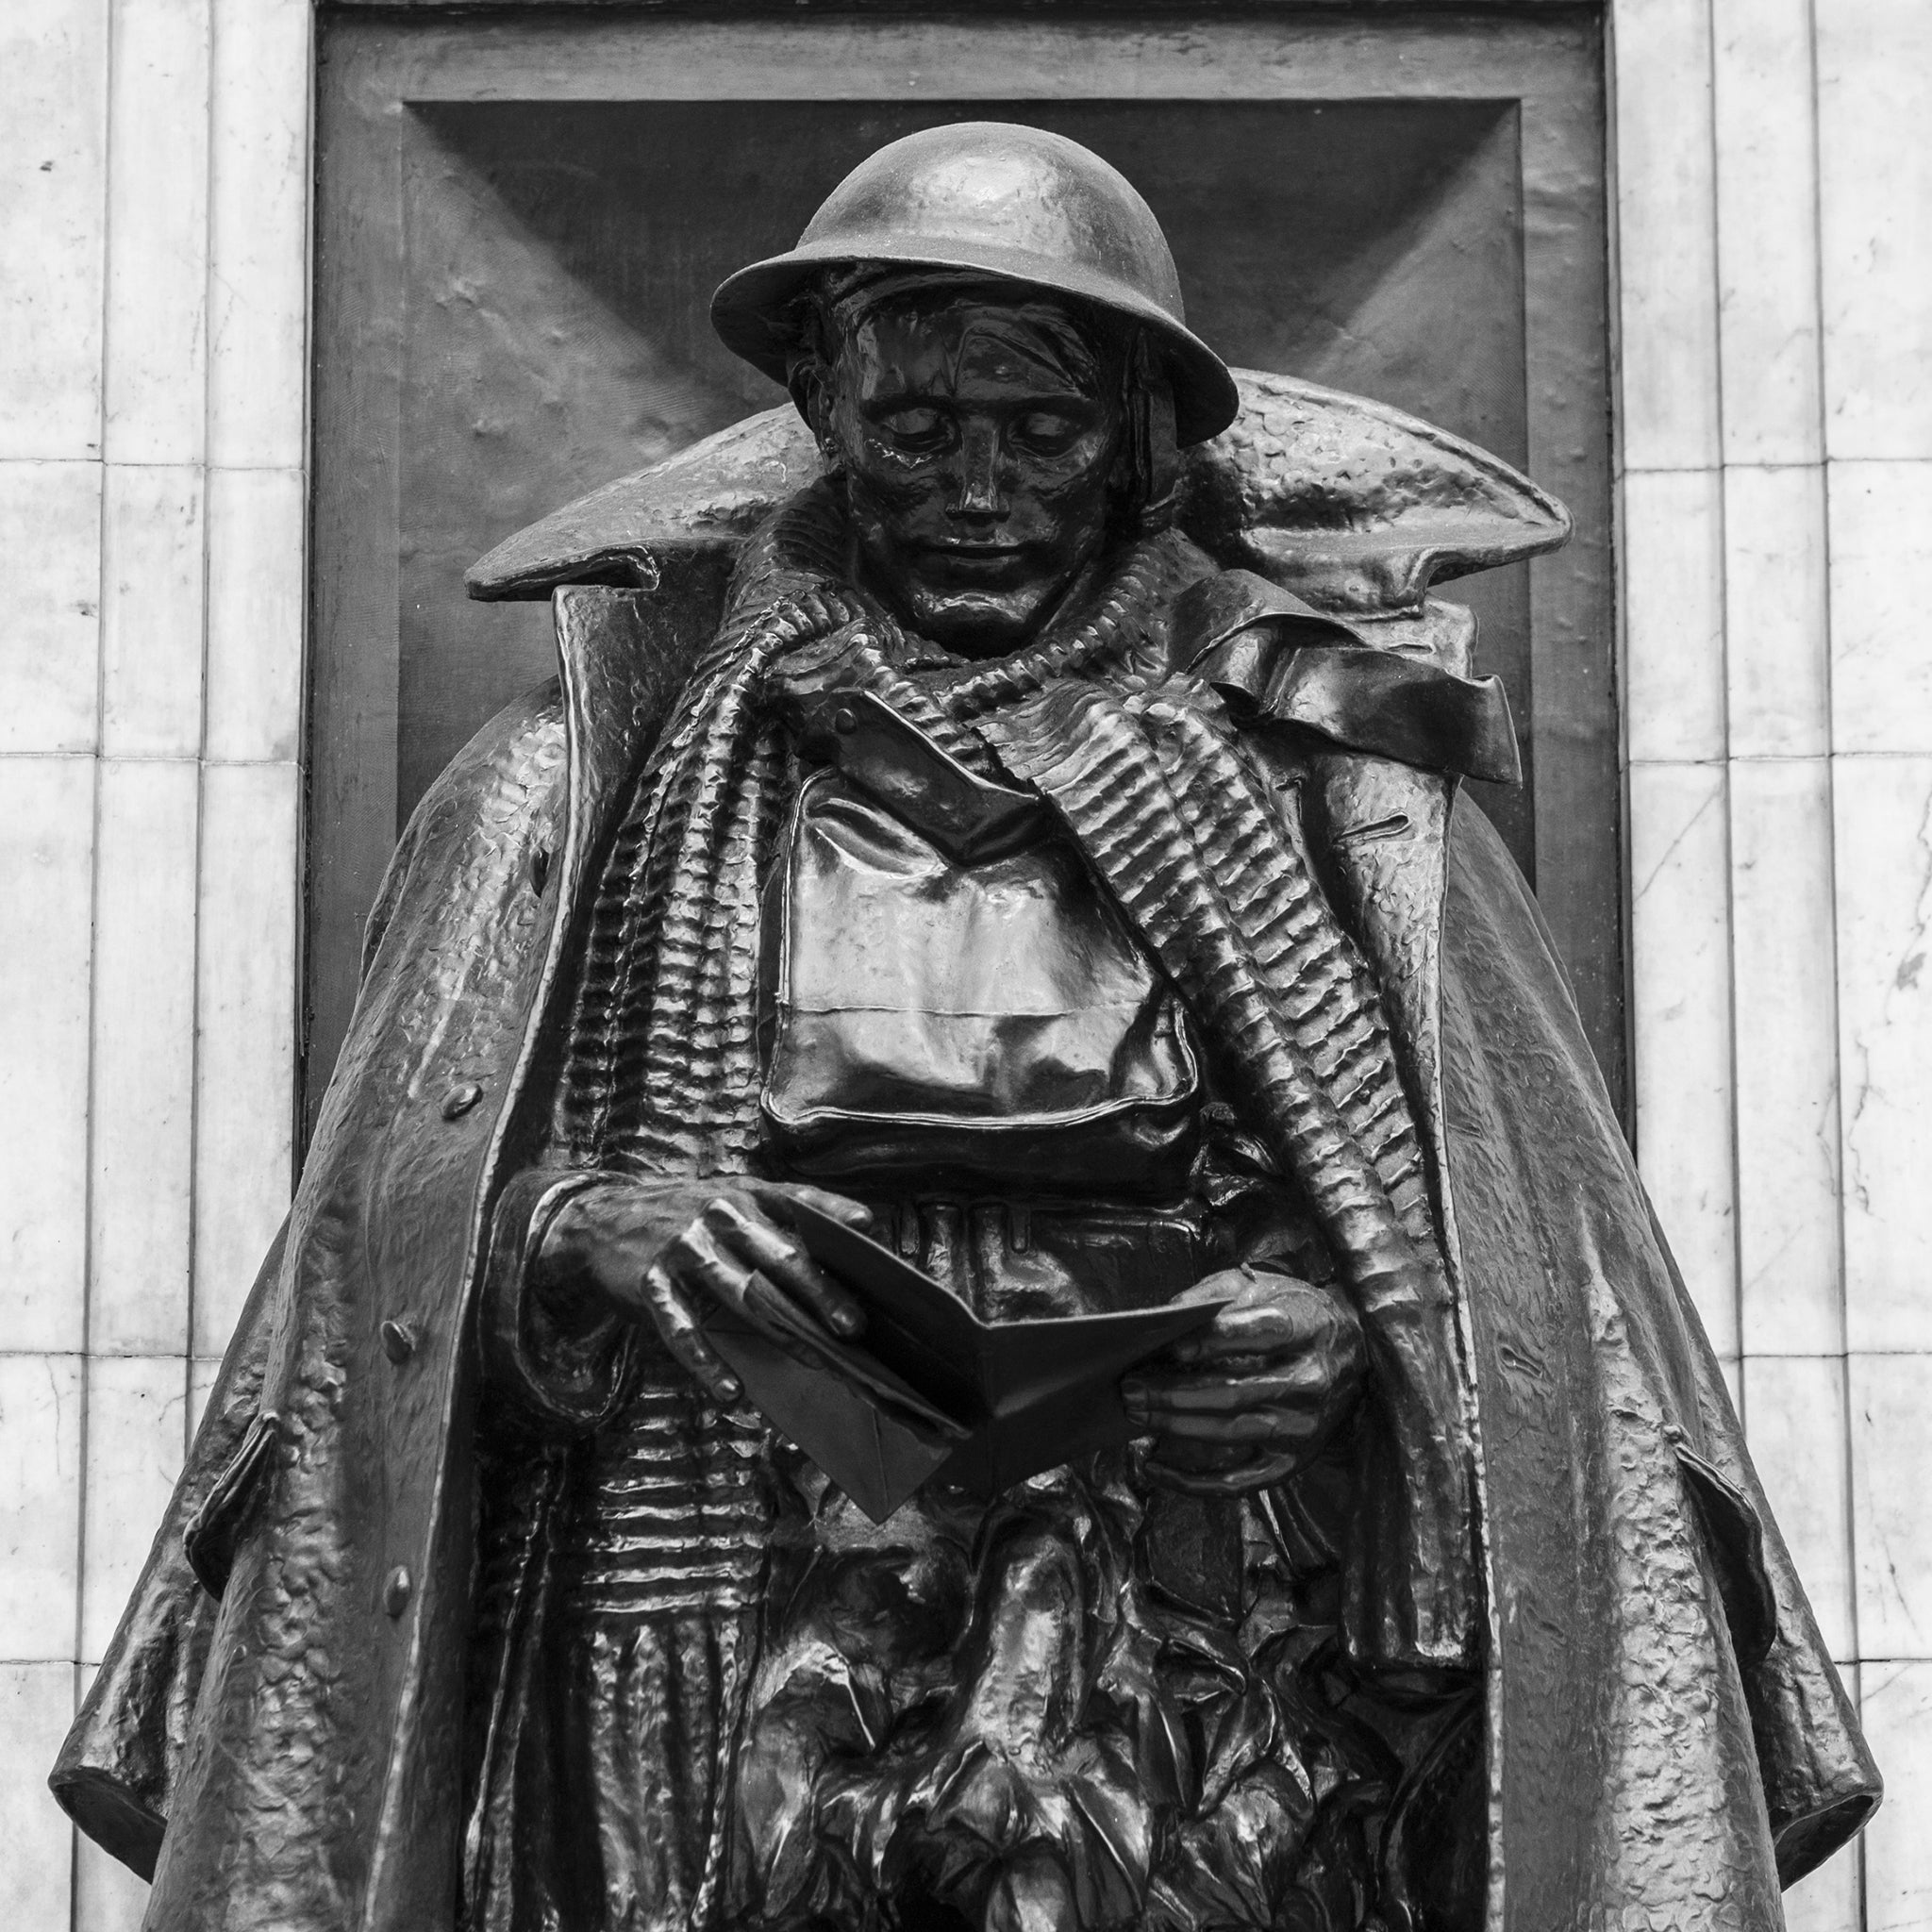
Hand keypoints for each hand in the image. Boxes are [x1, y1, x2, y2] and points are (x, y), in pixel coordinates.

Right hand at [538, 1176, 873, 1405]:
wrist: (601, 1220)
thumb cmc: (684, 1217)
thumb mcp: (729, 1202)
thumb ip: (778, 1221)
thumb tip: (845, 1250)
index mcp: (745, 1194)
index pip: (796, 1200)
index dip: (831, 1212)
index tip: (867, 1224)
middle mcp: (718, 1216)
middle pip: (778, 1256)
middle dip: (820, 1292)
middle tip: (854, 1325)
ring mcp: (684, 1249)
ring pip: (741, 1295)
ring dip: (781, 1332)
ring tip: (816, 1361)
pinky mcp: (651, 1283)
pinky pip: (683, 1329)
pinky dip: (708, 1363)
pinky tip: (732, 1393)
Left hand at [1120, 1265, 1364, 1494]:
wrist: (1355, 1350)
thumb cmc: (1294, 1312)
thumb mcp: (1261, 1286)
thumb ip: (1213, 1295)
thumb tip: (1164, 1316)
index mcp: (1304, 1329)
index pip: (1256, 1335)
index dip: (1210, 1342)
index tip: (1167, 1347)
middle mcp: (1309, 1381)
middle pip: (1234, 1391)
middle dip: (1174, 1391)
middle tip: (1129, 1386)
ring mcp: (1303, 1427)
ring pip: (1231, 1431)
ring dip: (1176, 1426)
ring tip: (1135, 1413)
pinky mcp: (1293, 1461)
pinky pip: (1238, 1481)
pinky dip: (1192, 1480)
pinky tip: (1153, 1466)